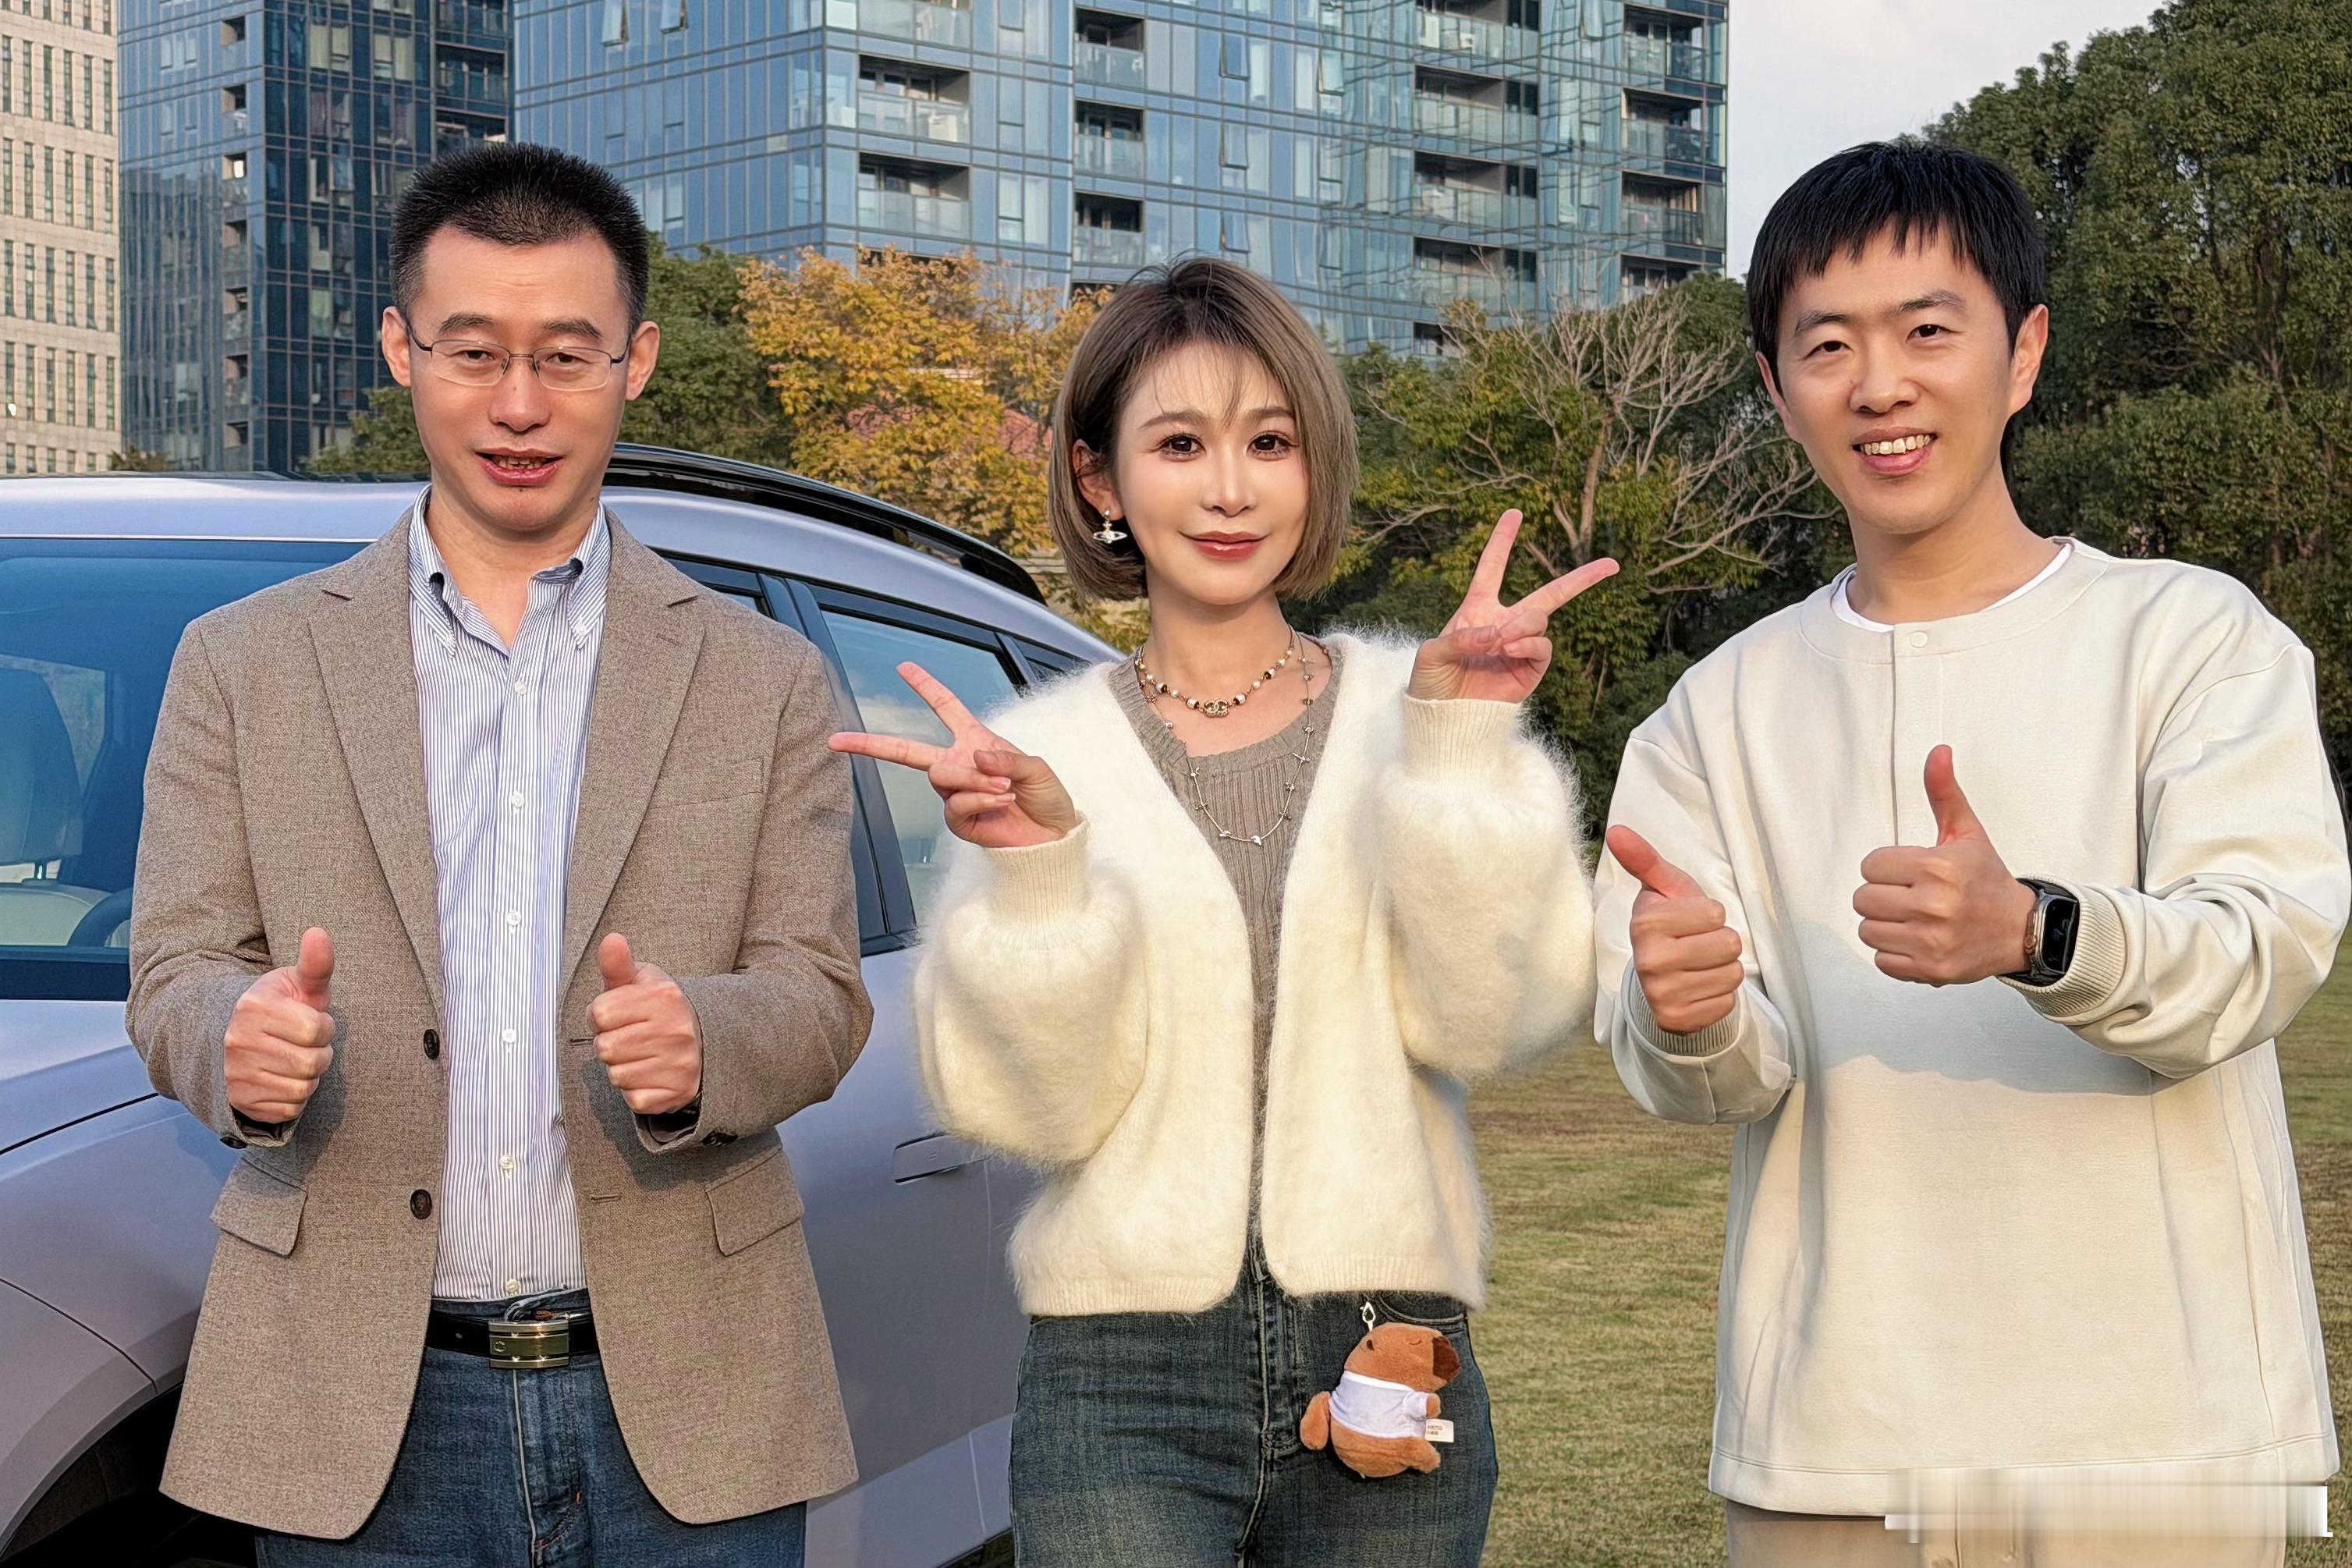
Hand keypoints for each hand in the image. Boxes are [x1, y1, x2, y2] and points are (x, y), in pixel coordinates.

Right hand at [224, 926, 335, 1124]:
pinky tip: (282, 1079)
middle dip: (319, 1053)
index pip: (316, 1029)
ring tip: (292, 1059)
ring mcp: (235, 1075)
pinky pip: (289, 1109)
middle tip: (303, 1044)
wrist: (237, 1039)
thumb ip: (316, 964)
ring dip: (308, 1076)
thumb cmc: (281, 1008)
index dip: (323, 1027)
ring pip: (302, 1088)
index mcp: (253, 1006)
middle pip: (312, 1063)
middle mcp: (237, 1041)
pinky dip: (294, 1097)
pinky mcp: (240, 1102)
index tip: (310, 1021)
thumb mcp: (298, 984)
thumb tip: (318, 932)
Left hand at [591, 934, 702, 1114]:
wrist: (704, 1040)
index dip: (601, 1016)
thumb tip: (611, 939)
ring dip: (621, 1068)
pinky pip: (634, 1099)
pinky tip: (650, 1074)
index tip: (618, 1016)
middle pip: (604, 1048)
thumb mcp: (641, 982)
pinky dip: (636, 1090)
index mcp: (664, 996)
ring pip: (616, 1075)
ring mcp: (680, 1063)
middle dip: (609, 1044)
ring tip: (641, 1056)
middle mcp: (676, 1030)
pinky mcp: (679, 1092)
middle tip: (629, 1038)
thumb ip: (618, 965)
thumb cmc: (660, 1010)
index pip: (598, 1013)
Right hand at [828, 662, 1079, 849]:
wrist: (1052, 837)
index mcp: (976, 742)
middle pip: (907, 750)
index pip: (946, 708)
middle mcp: (959, 764)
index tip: (904, 667)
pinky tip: (999, 802)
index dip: (926, 687)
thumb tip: (974, 758)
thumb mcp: (1035, 768)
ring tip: (1003, 789)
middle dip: (870, 743)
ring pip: (940, 775)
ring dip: (974, 780)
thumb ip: (1006, 760)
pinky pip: (955, 804)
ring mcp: (955, 794)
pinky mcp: (958, 820)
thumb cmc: (1046, 797)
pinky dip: (980, 800)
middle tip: (838, 740)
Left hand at [1408, 509, 1618, 702]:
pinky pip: (1542, 648)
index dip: (1502, 541)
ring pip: (1541, 619)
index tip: (1515, 513)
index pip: (1492, 568)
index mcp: (1477, 609)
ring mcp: (1520, 647)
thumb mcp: (1431, 655)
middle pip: (1549, 594)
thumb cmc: (1430, 685)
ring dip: (1524, 623)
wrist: (1442, 720)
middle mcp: (1504, 624)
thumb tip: (1496, 633)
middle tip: (1611, 564)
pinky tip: (1509, 647)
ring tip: (1502, 640)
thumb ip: (1460, 638)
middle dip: (1581, 579)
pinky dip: (1528, 643)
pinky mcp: (1529, 671)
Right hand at [1607, 827, 1743, 1035]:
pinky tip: (1699, 988)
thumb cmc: (1671, 923)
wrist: (1661, 976)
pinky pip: (1728, 1001)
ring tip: (1699, 966)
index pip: (1715, 913)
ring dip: (1722, 968)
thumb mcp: (1663, 888)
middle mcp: (1649, 961)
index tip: (1688, 921)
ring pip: (1732, 974)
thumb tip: (1616, 831)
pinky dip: (1719, 995)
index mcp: (1645, 924)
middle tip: (1697, 945)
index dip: (1709, 915)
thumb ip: (1644, 859)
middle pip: (1729, 944)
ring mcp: (1662, 994)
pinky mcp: (1678, 1020)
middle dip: (1720, 942)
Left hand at [1853, 746, 2036, 985]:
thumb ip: (1944, 792)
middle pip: (1864, 899)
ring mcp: (1933, 941)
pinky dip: (1894, 953)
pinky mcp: (1931, 970)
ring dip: (1885, 925)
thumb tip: (1938, 751)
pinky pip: (1881, 961)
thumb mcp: (1966, 833)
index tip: (1912, 872)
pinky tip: (1918, 941)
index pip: (1871, 865)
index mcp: (1939, 867)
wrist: (2022, 930)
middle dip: (1883, 895)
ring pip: (1868, 930)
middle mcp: (1935, 905)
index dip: (1887, 867)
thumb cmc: (1986, 879)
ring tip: (1914, 919)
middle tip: (1912, 896)